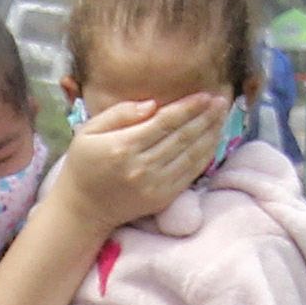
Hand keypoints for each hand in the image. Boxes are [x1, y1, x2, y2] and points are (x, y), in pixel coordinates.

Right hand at [46, 92, 223, 235]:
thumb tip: (153, 104)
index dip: (188, 107)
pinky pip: (190, 173)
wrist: (83, 209)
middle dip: (205, 116)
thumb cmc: (83, 165)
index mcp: (123, 147)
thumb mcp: (88, 131)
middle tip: (221, 100)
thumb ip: (119, 114)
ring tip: (222, 115)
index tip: (205, 94)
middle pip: (182, 136)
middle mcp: (142, 167)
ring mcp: (155, 185)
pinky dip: (205, 155)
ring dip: (210, 133)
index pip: (164, 122)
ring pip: (191, 154)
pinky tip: (213, 139)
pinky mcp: (163, 198)